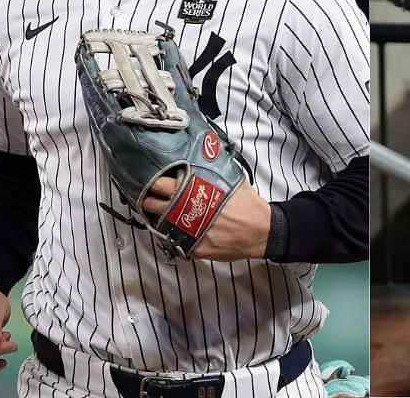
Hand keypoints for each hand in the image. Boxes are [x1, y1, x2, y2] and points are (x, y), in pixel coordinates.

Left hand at [143, 178, 270, 260]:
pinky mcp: (192, 248)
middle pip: (152, 204)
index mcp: (194, 192)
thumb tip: (202, 161)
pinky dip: (173, 233)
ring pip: (158, 224)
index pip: (161, 184)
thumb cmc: (248, 206)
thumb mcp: (231, 182)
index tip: (151, 180)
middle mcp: (187, 212)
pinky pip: (174, 240)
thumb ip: (212, 174)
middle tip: (147, 196)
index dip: (153, 182)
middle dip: (147, 199)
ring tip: (158, 212)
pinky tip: (176, 228)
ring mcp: (187, 232)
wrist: (261, 232)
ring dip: (156, 217)